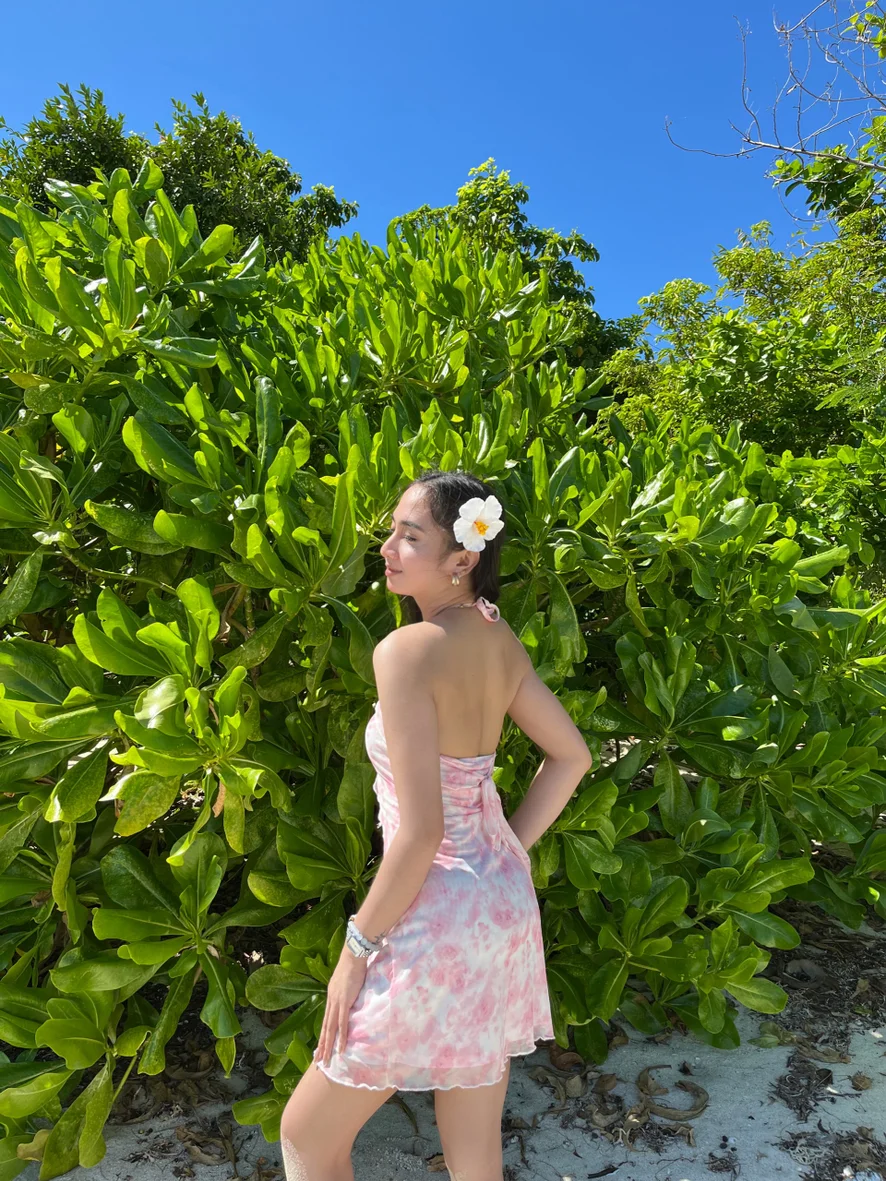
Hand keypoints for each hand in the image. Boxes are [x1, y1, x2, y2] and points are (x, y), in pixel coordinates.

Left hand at [314, 948, 368, 1065]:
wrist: (353, 956)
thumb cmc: (353, 965)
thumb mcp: (347, 981)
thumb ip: (347, 991)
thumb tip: (351, 998)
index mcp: (331, 997)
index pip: (326, 1020)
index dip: (323, 1035)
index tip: (320, 1047)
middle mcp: (331, 1002)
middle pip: (325, 1028)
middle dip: (321, 1046)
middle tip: (318, 1062)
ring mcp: (336, 1003)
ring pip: (330, 1030)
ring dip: (328, 1047)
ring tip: (325, 1061)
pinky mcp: (344, 1003)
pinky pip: (342, 1024)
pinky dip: (341, 1038)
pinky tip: (340, 1049)